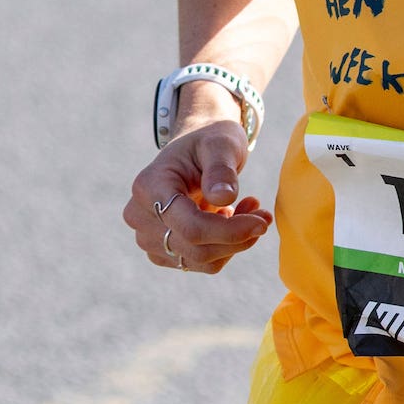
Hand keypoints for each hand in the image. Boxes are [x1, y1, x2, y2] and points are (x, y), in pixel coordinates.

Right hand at [122, 118, 270, 274]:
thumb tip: (223, 197)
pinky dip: (225, 246)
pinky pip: (201, 262)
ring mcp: (148, 237)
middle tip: (263, 214)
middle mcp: (140, 216)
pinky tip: (233, 218)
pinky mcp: (162, 251)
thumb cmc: (209, 140)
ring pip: (200, 260)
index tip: (263, 221)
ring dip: (234, 242)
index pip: (191, 227)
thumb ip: (221, 168)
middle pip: (196, 248)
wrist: (196, 150)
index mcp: (149, 187)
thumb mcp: (221, 143)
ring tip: (249, 209)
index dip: (230, 231)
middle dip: (238, 237)